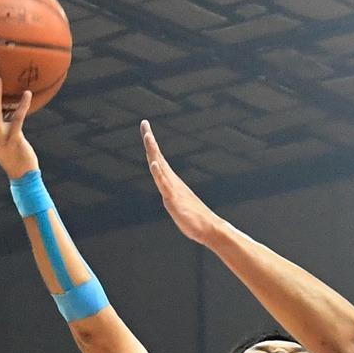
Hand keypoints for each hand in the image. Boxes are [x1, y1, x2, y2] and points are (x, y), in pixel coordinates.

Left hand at [141, 124, 224, 245]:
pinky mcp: (174, 199)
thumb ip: (174, 198)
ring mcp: (173, 189)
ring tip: (148, 136)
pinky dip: (159, 173)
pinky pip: (165, 184)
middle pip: (157, 157)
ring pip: (160, 167)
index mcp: (171, 181)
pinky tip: (154, 163)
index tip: (146, 129)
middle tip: (144, 123)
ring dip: (154, 151)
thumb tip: (171, 195)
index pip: (158, 159)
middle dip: (150, 140)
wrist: (209, 229)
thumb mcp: (179, 206)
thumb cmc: (196, 219)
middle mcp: (172, 181)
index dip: (151, 145)